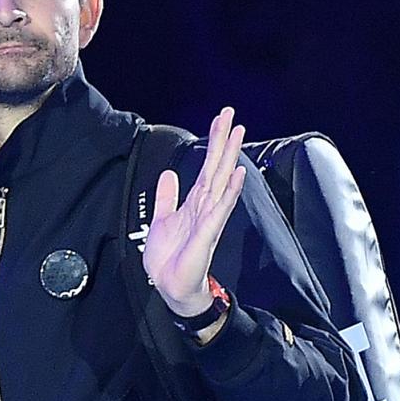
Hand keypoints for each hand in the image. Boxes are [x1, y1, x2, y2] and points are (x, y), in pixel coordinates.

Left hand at [144, 106, 245, 315]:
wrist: (171, 286)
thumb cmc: (170, 257)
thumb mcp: (161, 220)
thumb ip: (166, 197)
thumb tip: (169, 174)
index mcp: (194, 202)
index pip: (206, 166)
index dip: (212, 142)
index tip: (220, 119)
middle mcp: (205, 206)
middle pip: (216, 166)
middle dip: (223, 140)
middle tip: (231, 114)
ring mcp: (209, 218)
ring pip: (221, 181)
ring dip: (229, 157)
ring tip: (238, 133)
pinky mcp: (207, 233)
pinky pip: (220, 209)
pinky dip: (229, 191)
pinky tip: (237, 174)